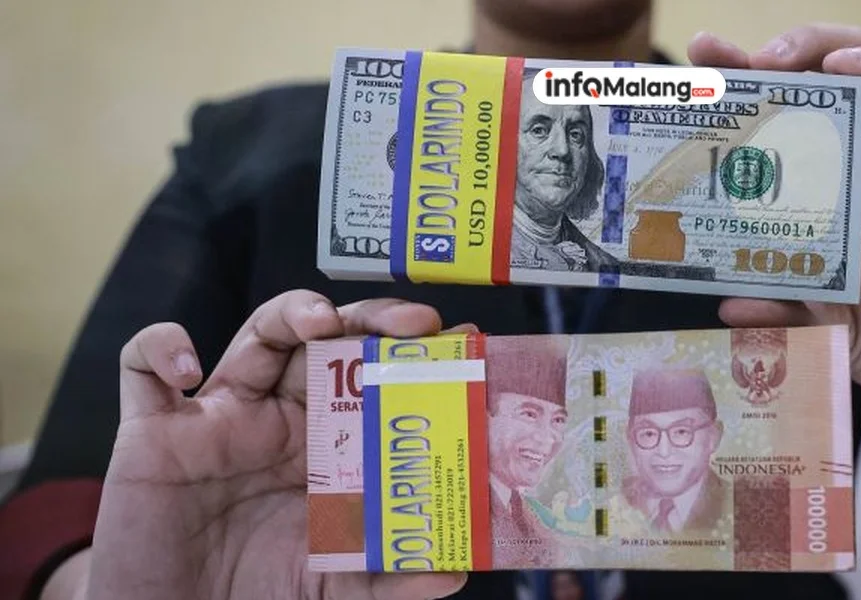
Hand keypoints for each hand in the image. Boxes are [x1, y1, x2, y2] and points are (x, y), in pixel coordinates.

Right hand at [87, 291, 468, 599]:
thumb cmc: (253, 593)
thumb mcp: (332, 588)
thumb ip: (387, 578)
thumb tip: (452, 573)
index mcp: (326, 442)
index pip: (375, 376)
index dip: (415, 354)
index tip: (463, 342)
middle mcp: (278, 416)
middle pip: (329, 340)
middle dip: (372, 319)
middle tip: (416, 322)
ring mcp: (218, 415)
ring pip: (257, 334)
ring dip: (291, 312)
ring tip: (320, 319)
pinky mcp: (152, 430)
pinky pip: (143, 367)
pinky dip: (160, 349)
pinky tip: (188, 370)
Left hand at [689, 14, 860, 418]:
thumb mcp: (833, 331)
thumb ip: (788, 317)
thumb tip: (732, 307)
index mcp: (829, 184)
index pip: (784, 113)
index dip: (746, 79)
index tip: (705, 54)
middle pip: (844, 71)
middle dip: (806, 52)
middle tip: (769, 62)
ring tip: (849, 65)